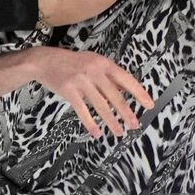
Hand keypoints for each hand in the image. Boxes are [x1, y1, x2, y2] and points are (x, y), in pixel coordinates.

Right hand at [32, 46, 154, 137]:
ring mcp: (81, 81)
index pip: (126, 79)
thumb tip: (126, 92)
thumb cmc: (72, 63)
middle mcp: (94, 71)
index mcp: (104, 64)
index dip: (139, 93)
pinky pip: (83, 111)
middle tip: (135, 124)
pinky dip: (90, 124)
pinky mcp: (69, 91)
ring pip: (100, 106)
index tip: (149, 105)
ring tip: (119, 132)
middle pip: (115, 96)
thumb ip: (109, 76)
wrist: (45, 61)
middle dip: (126, 112)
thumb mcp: (94, 63)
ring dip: (111, 121)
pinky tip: (97, 133)